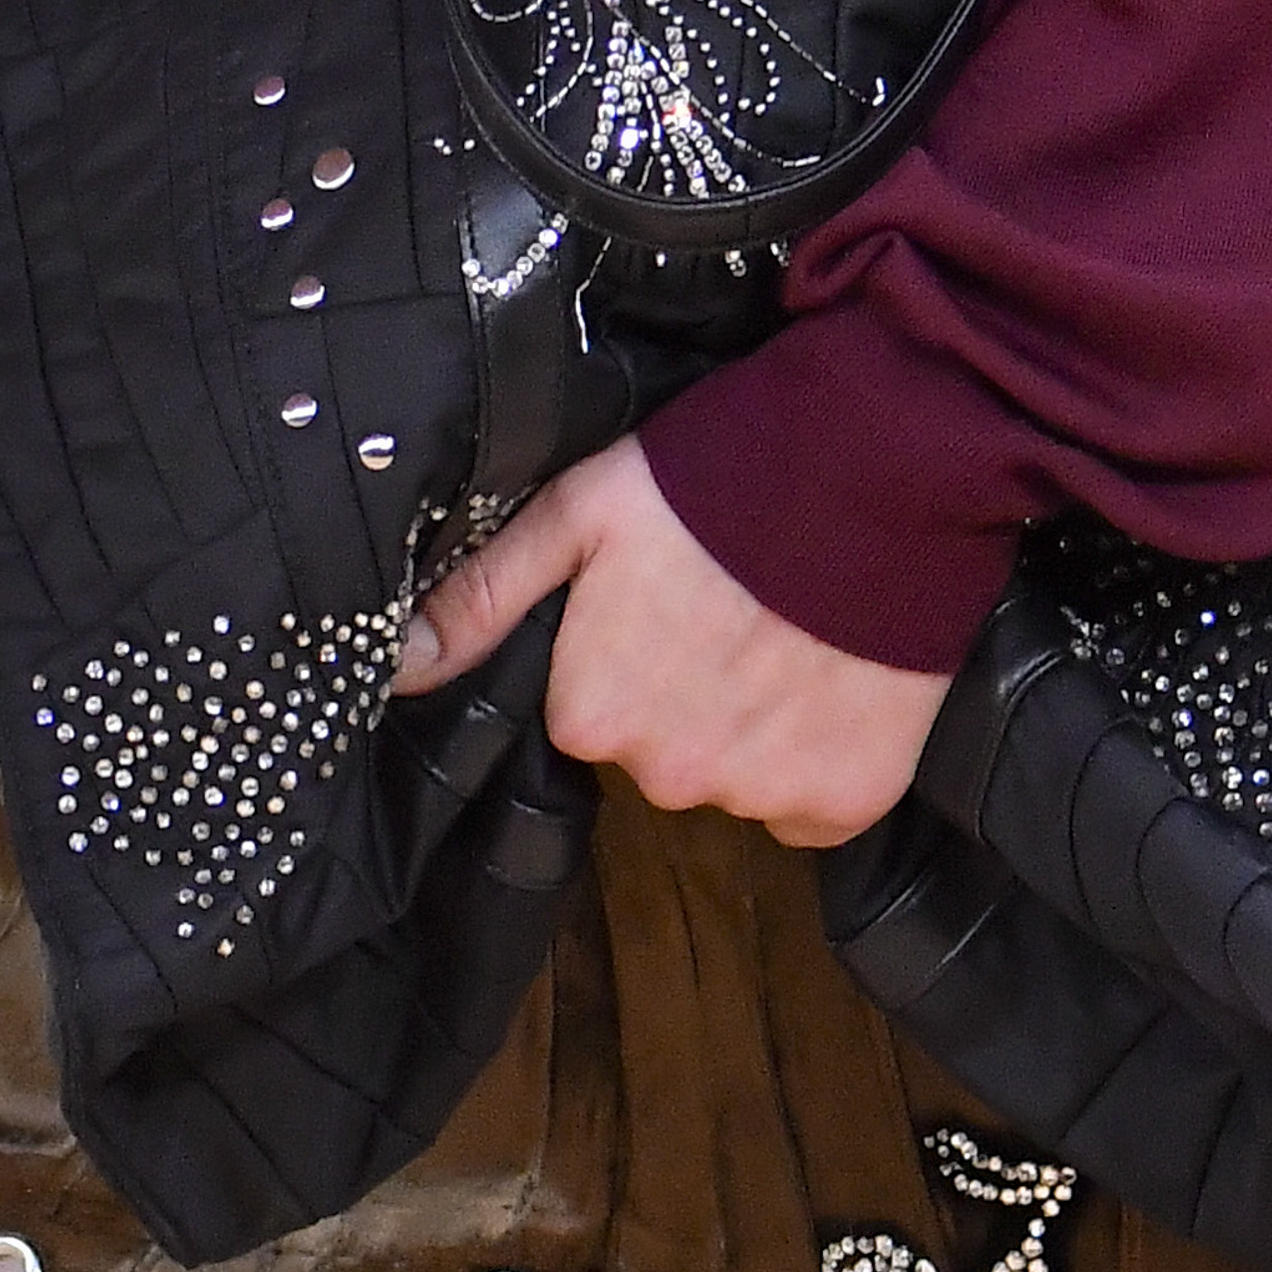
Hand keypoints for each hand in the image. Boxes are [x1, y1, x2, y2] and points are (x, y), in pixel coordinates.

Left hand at [393, 436, 950, 849]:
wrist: (873, 469)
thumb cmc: (715, 479)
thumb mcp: (580, 514)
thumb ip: (484, 598)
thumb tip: (397, 670)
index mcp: (593, 715)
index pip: (591, 714)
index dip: (628, 653)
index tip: (665, 601)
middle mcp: (670, 777)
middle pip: (665, 753)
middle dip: (688, 694)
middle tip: (728, 607)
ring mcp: (764, 798)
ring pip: (739, 776)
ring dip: (756, 723)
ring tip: (788, 629)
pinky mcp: (848, 803)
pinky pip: (813, 802)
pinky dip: (822, 752)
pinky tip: (833, 677)